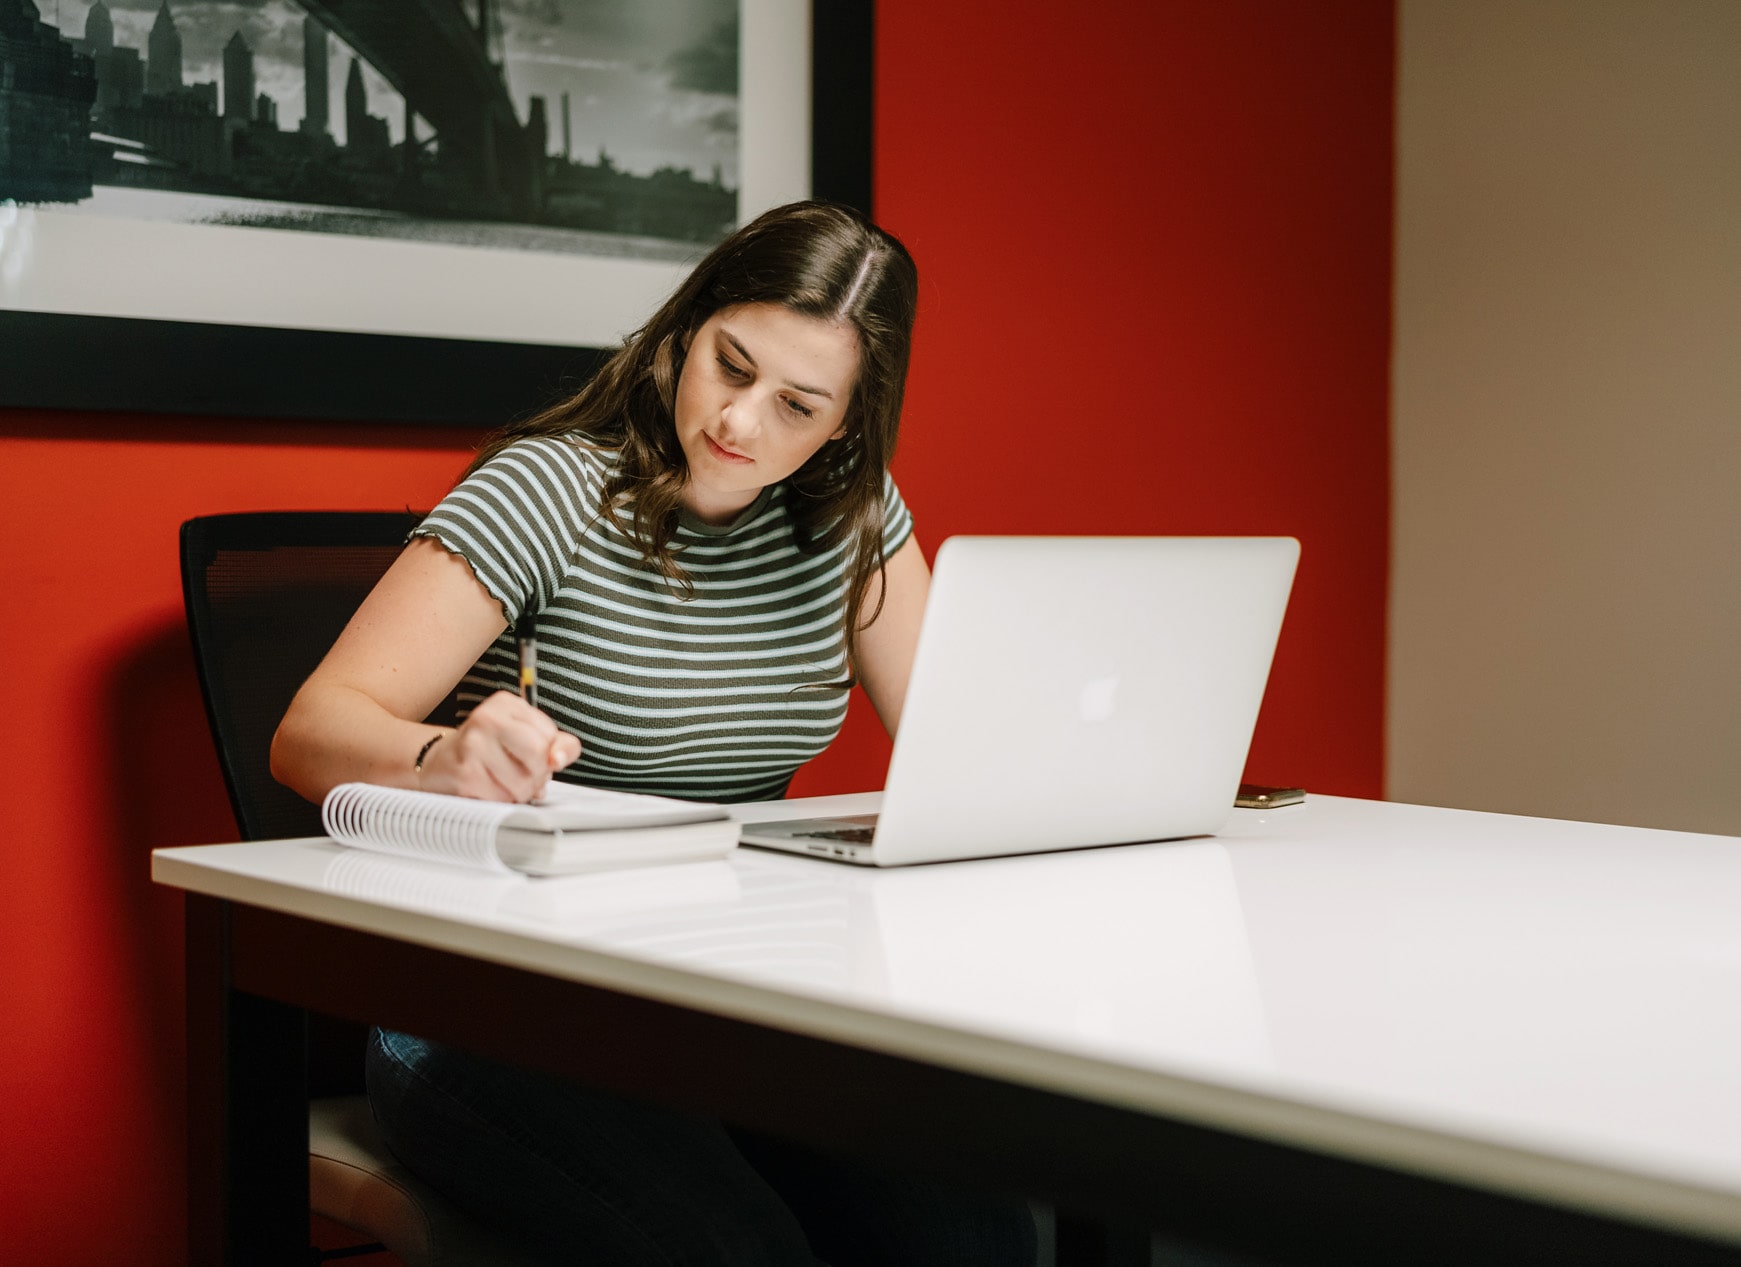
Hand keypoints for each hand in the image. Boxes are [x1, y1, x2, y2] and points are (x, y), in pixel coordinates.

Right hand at [415, 690, 581, 801]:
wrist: (438, 763)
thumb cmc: (489, 750)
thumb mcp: (526, 735)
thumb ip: (557, 744)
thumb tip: (558, 758)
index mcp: (505, 704)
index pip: (551, 738)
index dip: (549, 757)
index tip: (532, 757)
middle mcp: (487, 719)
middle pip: (539, 757)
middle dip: (537, 775)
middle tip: (521, 773)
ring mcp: (472, 746)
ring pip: (522, 784)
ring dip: (518, 793)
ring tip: (501, 781)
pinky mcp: (464, 775)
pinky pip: (502, 800)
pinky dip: (500, 802)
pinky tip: (486, 789)